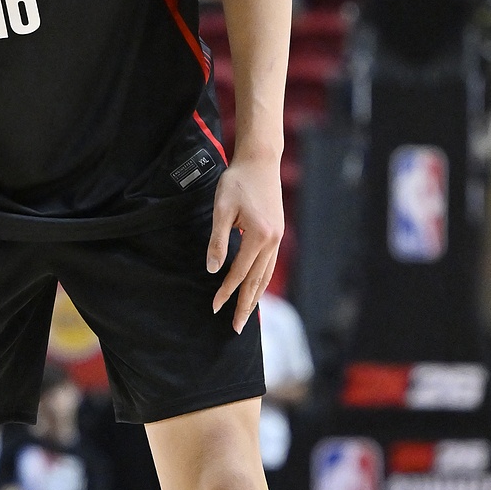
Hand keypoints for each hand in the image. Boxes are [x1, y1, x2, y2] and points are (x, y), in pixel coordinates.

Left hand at [206, 153, 283, 331]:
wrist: (260, 161)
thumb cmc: (237, 182)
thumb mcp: (221, 209)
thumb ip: (217, 241)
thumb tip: (213, 269)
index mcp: (259, 236)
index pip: (239, 273)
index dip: (226, 292)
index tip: (214, 307)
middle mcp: (273, 241)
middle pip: (257, 281)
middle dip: (245, 306)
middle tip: (236, 328)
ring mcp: (278, 238)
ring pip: (266, 275)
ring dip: (256, 297)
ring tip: (246, 315)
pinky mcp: (277, 234)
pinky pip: (269, 265)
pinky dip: (262, 280)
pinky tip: (256, 289)